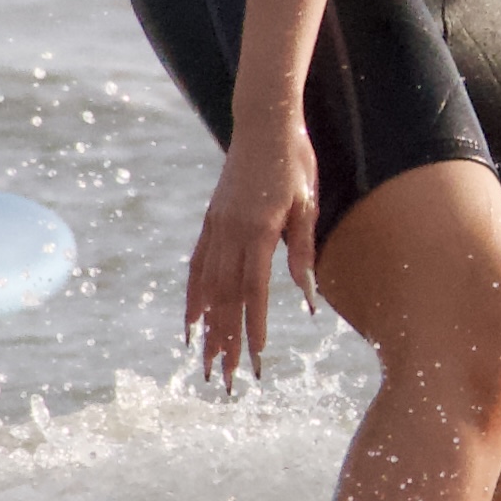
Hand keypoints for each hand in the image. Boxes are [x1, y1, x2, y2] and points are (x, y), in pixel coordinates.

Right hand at [184, 122, 321, 387]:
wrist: (264, 122)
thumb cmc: (295, 162)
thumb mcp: (308, 205)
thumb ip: (304, 252)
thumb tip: (308, 298)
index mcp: (259, 230)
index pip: (255, 290)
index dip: (255, 327)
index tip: (256, 359)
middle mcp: (231, 232)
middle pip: (226, 297)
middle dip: (226, 341)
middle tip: (228, 379)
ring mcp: (216, 227)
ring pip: (207, 287)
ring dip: (207, 328)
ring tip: (206, 363)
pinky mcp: (211, 221)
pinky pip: (197, 266)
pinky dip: (193, 297)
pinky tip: (191, 323)